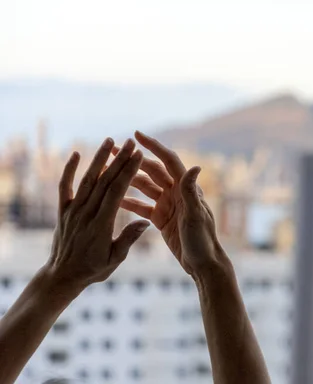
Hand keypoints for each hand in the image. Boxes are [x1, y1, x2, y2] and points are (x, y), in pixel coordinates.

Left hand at [44, 138, 146, 291]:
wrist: (62, 276)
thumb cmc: (93, 269)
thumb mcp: (115, 259)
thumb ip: (128, 239)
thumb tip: (146, 221)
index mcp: (100, 225)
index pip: (116, 192)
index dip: (127, 172)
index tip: (137, 156)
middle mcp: (85, 213)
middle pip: (103, 181)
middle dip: (119, 160)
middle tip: (130, 142)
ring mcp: (72, 210)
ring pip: (86, 180)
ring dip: (98, 159)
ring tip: (109, 140)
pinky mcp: (63, 211)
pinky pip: (64, 187)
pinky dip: (68, 170)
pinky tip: (74, 154)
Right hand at [116, 131, 222, 276]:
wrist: (202, 264)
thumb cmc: (203, 240)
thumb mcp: (195, 216)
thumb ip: (191, 192)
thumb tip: (195, 167)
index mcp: (185, 188)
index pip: (168, 160)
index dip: (153, 146)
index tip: (136, 134)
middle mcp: (176, 193)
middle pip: (152, 170)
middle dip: (134, 160)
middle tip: (113, 150)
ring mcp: (168, 205)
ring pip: (144, 187)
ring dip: (128, 178)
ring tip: (107, 170)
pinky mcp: (161, 218)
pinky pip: (141, 206)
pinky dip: (128, 202)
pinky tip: (111, 198)